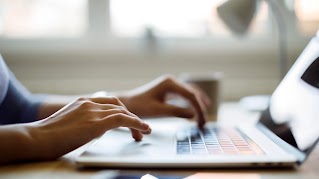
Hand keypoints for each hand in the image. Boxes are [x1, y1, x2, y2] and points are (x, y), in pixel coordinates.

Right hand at [27, 97, 150, 160]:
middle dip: (131, 116)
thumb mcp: (68, 124)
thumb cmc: (47, 137)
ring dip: (136, 122)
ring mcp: (92, 111)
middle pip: (118, 105)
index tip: (129, 121)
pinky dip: (136, 123)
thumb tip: (93, 129)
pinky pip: (123, 119)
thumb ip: (83, 122)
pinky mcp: (96, 123)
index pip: (109, 102)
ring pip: (123, 112)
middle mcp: (89, 103)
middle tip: (139, 130)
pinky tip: (143, 129)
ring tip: (144, 132)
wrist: (35, 139)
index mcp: (82, 102)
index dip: (122, 111)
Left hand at [118, 75, 207, 127]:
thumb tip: (194, 115)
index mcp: (169, 83)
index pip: (191, 96)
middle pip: (192, 93)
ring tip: (205, 115)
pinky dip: (192, 102)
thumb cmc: (140, 106)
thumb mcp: (159, 111)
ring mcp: (170, 84)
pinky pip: (185, 95)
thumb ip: (177, 112)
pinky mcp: (169, 90)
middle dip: (200, 107)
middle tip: (204, 122)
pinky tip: (196, 109)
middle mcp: (171, 81)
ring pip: (190, 93)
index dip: (199, 109)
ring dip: (198, 104)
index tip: (202, 122)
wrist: (128, 103)